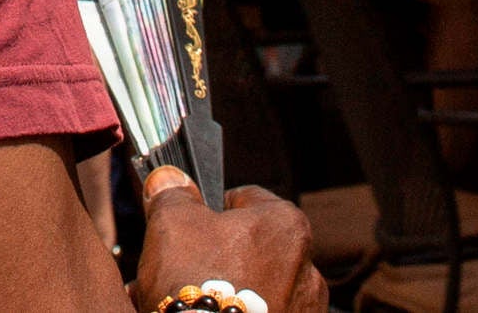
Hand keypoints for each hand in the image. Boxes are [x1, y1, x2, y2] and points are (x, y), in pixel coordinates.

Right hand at [137, 172, 316, 312]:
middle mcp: (307, 267)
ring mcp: (303, 309)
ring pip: (252, 288)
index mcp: (286, 224)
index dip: (208, 211)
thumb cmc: (198, 281)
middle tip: (177, 273)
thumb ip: (173, 194)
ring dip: (222, 292)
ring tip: (184, 304)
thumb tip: (170, 178)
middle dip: (212, 259)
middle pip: (247, 249)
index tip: (188, 230)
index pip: (244, 200)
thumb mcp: (173, 223)